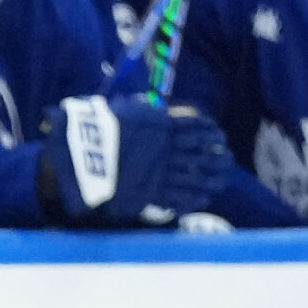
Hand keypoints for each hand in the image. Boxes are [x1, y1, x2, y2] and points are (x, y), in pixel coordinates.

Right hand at [38, 96, 229, 226]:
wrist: (81, 154)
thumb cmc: (97, 129)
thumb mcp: (122, 110)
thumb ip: (140, 110)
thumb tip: (150, 108)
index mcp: (161, 126)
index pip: (195, 126)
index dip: (209, 131)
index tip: (218, 135)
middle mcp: (166, 147)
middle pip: (202, 150)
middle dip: (217, 155)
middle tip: (227, 158)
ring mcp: (161, 170)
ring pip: (197, 174)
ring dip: (213, 177)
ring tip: (222, 180)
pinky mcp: (153, 191)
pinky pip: (181, 196)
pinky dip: (195, 198)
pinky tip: (204, 198)